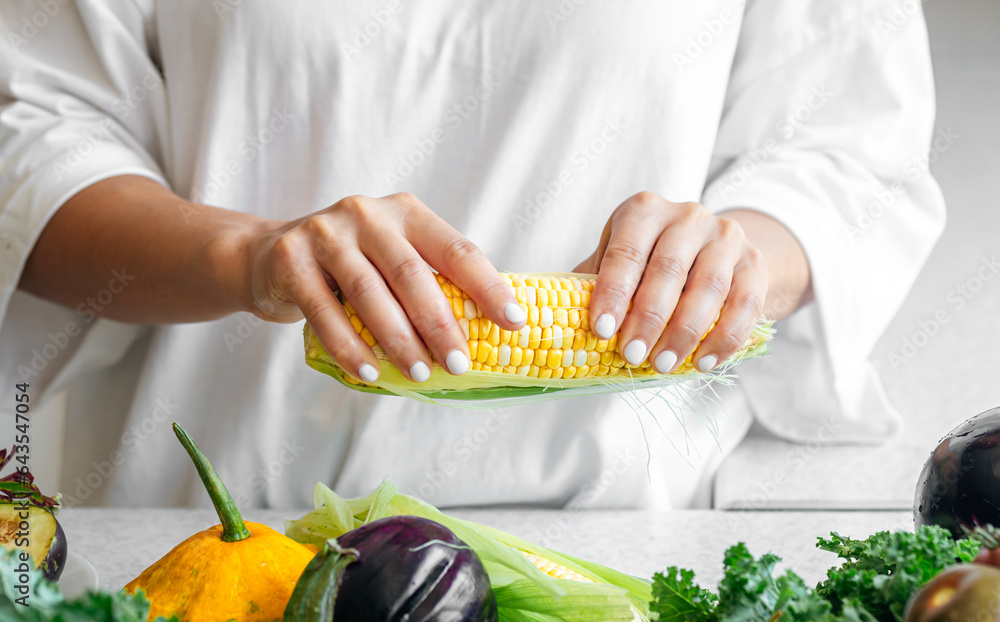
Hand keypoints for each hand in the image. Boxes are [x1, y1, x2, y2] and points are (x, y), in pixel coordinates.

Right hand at [245, 193, 525, 382]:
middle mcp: (367, 214)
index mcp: (405, 213)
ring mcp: (325, 233)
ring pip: (369, 293)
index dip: (488, 286)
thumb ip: (428, 284)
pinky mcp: (290, 259)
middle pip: (412, 274)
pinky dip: (349, 347)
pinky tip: (368, 373)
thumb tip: (484, 336)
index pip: (456, 249)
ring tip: (419, 374)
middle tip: (459, 364)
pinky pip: (324, 312)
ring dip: (398, 340)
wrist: (267, 256)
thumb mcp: (390, 259)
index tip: (514, 322)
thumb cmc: (349, 267)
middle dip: (440, 324)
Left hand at [574, 192, 767, 373]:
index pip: (626, 251)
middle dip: (648, 318)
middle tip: (633, 356)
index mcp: (644, 211)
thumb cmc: (650, 261)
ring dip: (684, 332)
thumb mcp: (619, 260)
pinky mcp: (755, 263)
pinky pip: (744, 304)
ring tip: (662, 365)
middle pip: (668, 270)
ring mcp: (725, 237)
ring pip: (709, 287)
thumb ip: (594, 285)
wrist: (714, 250)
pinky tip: (704, 362)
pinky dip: (725, 338)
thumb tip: (559, 324)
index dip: (613, 292)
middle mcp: (687, 216)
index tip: (602, 330)